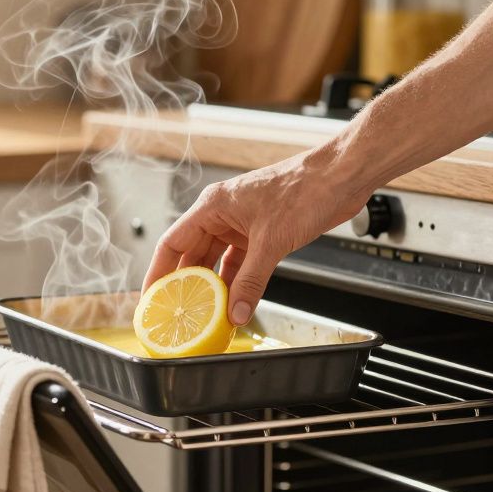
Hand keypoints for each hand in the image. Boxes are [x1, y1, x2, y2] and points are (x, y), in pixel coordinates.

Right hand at [143, 149, 371, 324]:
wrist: (341, 177)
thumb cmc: (305, 188)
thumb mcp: (271, 242)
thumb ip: (251, 281)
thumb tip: (235, 311)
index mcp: (213, 206)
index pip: (172, 243)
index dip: (158, 272)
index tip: (151, 297)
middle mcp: (222, 215)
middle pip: (192, 255)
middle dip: (186, 285)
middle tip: (178, 313)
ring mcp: (242, 224)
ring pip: (217, 261)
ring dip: (213, 287)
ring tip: (204, 314)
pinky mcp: (262, 233)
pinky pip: (241, 263)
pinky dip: (237, 282)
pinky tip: (235, 302)